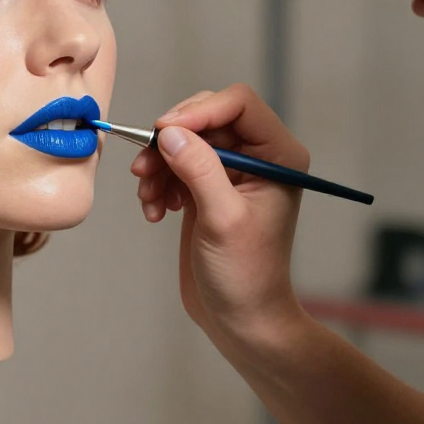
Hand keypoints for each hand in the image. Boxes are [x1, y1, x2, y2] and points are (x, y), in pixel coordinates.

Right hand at [130, 84, 310, 345]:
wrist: (240, 318)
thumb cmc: (247, 276)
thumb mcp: (223, 220)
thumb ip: (200, 171)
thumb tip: (171, 134)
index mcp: (279, 156)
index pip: (237, 104)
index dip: (198, 111)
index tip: (164, 133)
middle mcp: (257, 157)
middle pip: (204, 118)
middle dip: (170, 141)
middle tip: (145, 168)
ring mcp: (229, 172)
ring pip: (183, 140)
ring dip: (158, 165)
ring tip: (149, 198)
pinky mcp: (204, 188)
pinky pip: (173, 164)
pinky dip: (157, 183)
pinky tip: (156, 211)